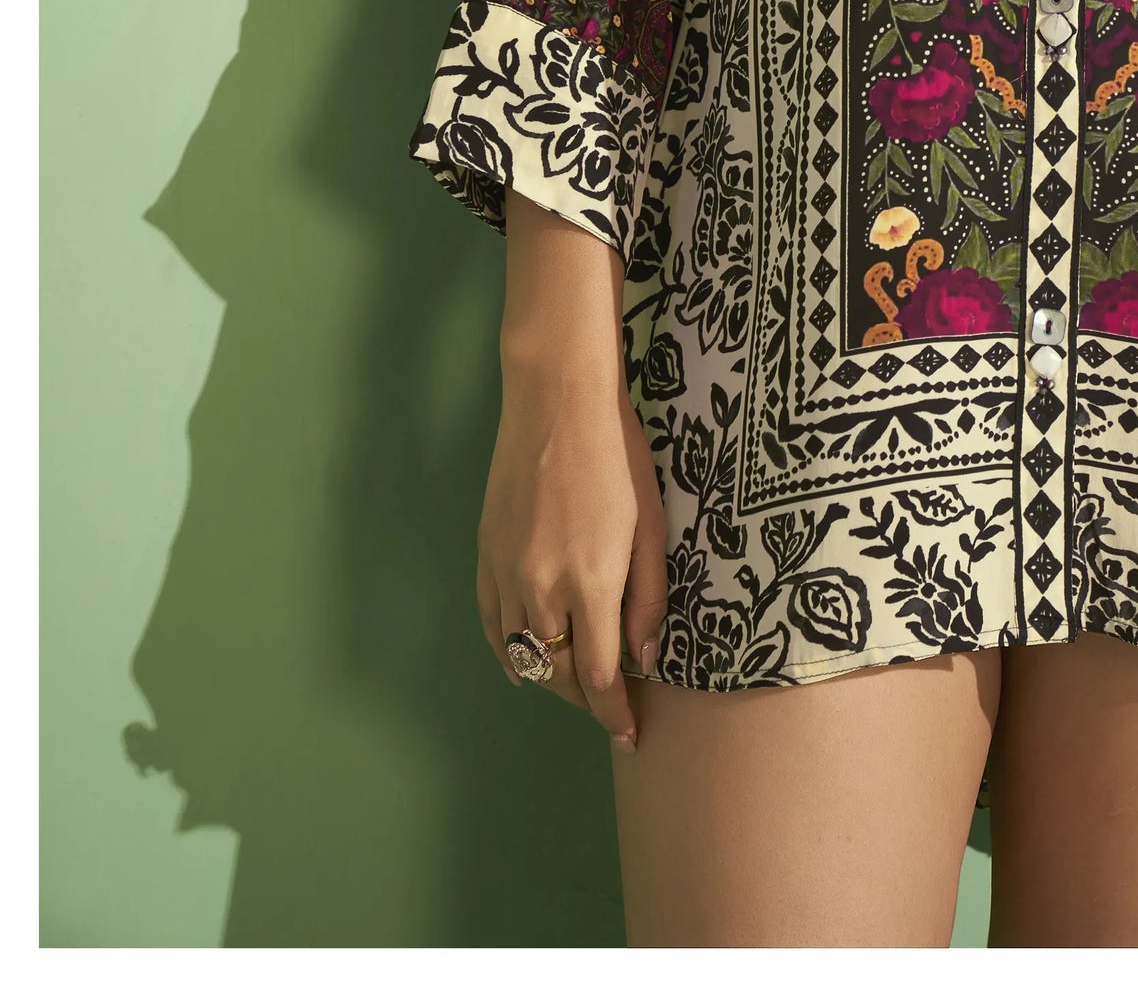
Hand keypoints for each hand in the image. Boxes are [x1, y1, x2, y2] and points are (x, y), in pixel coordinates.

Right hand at [477, 226, 670, 752]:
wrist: (557, 403)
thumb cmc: (618, 457)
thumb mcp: (652, 527)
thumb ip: (649, 598)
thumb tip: (646, 659)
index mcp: (590, 583)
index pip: (599, 675)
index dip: (615, 712)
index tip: (629, 734)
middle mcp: (542, 588)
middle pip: (557, 674)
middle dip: (585, 700)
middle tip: (611, 705)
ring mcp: (507, 573)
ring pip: (522, 654)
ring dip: (550, 678)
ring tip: (577, 683)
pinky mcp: (486, 556)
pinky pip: (493, 625)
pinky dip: (510, 651)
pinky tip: (526, 658)